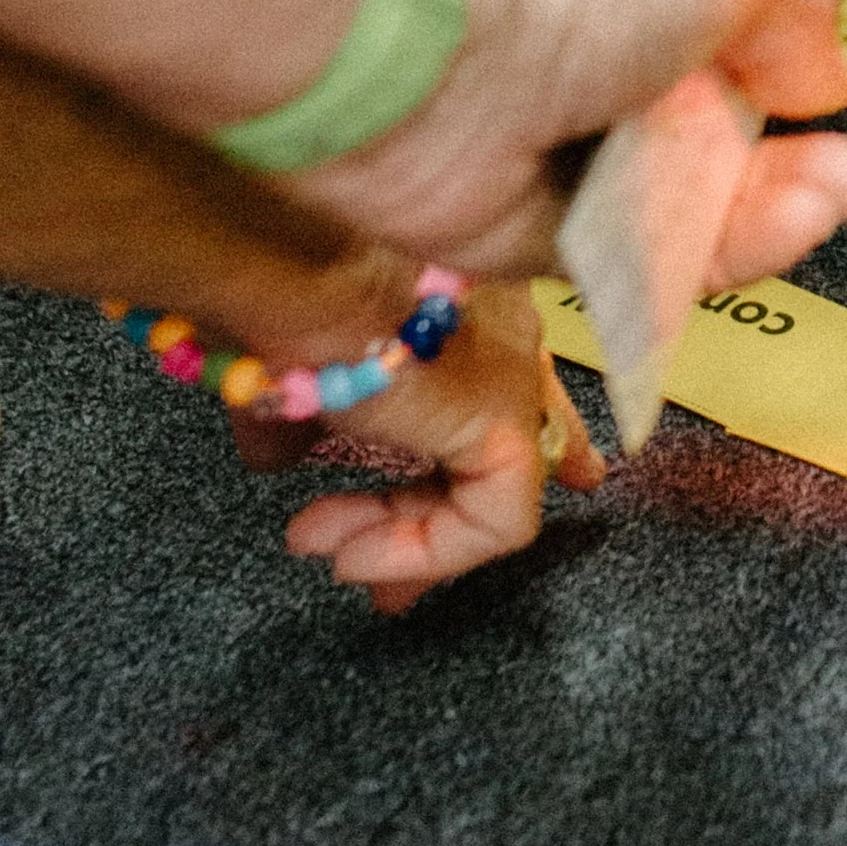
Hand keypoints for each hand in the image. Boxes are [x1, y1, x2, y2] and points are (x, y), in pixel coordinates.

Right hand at [252, 279, 602, 614]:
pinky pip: (491, 520)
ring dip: (406, 538)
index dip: (539, 426)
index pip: (514, 375)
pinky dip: (424, 550)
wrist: (288, 266)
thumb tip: (272, 456)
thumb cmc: (279, 295)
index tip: (574, 476)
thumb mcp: (288, 365)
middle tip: (388, 579)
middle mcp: (502, 331)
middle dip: (445, 517)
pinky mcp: (504, 425)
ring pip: (491, 485)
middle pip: (510, 440)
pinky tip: (356, 556)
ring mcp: (509, 375)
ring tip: (337, 557)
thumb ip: (299, 415)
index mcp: (459, 306)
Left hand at [292, 0, 846, 275]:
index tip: (836, 59)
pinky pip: (652, 264)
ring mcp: (579, 152)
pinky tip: (786, 226)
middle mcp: (616, 59)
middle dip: (805, 149)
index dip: (796, 39)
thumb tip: (824, 80)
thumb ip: (797, 16)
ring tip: (841, 193)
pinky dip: (721, 253)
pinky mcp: (547, 239)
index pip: (738, 12)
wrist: (426, 49)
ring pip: (702, 205)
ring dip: (782, 204)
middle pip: (731, 127)